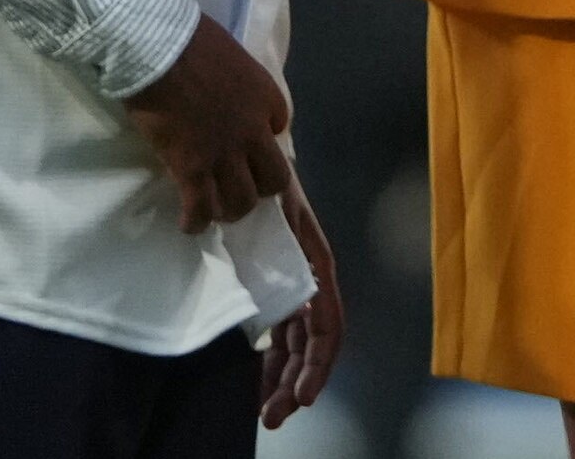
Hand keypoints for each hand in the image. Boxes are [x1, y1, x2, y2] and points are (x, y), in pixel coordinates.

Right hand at [118, 12, 296, 236]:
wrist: (157, 48)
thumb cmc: (186, 38)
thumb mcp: (228, 53)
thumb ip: (234, 77)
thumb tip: (221, 86)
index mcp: (264, 95)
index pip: (280, 125)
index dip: (264, 137)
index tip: (249, 141)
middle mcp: (253, 130)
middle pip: (274, 178)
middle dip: (259, 187)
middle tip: (238, 184)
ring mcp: (224, 154)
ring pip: (242, 201)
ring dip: (230, 209)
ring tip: (214, 208)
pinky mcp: (191, 169)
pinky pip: (201, 209)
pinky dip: (196, 222)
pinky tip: (189, 224)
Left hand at [257, 175, 344, 425]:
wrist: (248, 157)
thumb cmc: (263, 182)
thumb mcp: (277, 209)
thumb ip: (282, 248)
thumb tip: (292, 291)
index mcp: (315, 266)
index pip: (327, 326)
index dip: (318, 363)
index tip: (302, 396)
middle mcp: (309, 282)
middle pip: (310, 344)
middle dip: (296, 383)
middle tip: (272, 417)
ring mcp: (292, 287)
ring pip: (295, 344)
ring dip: (284, 378)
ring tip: (266, 410)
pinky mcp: (273, 289)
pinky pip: (280, 334)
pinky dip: (273, 360)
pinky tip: (260, 382)